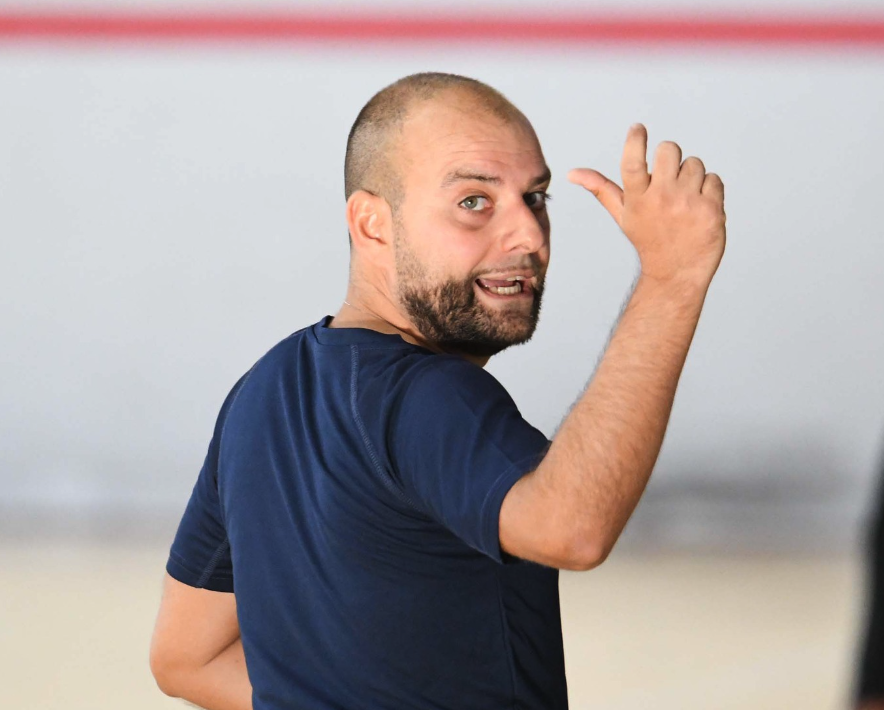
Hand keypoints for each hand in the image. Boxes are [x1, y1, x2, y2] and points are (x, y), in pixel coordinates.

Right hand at [568, 124, 725, 286]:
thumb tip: (573, 173)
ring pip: (695, 163)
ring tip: (684, 201)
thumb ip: (601, 189)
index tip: (638, 128)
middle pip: (669, 149)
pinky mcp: (711, 209)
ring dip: (691, 177)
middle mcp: (661, 199)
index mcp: (637, 199)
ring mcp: (688, 204)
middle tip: (669, 179)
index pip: (633, 161)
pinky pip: (714, 179)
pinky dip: (709, 190)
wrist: (676, 273)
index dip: (635, 140)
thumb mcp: (623, 215)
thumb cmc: (648, 240)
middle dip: (670, 158)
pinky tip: (700, 209)